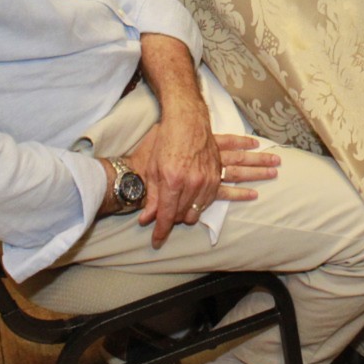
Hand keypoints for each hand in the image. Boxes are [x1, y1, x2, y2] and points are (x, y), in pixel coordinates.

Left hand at [126, 109, 220, 247]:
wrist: (188, 121)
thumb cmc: (167, 141)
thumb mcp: (153, 168)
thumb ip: (152, 196)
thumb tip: (147, 219)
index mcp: (172, 181)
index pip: (166, 216)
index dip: (160, 232)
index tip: (156, 242)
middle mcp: (192, 183)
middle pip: (180, 216)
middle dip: (170, 220)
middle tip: (163, 214)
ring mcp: (206, 180)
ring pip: (196, 212)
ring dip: (185, 214)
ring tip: (176, 207)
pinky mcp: (216, 177)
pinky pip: (208, 202)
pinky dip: (198, 206)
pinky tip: (191, 202)